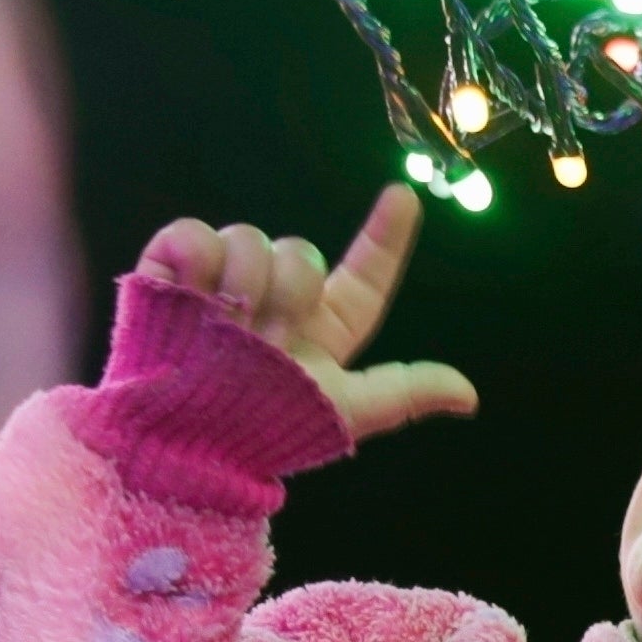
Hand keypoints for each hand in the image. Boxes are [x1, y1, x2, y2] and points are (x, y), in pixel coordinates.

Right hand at [133, 187, 479, 446]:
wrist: (184, 443)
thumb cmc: (263, 434)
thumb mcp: (343, 415)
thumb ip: (403, 393)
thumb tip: (470, 395)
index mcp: (319, 328)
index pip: (362, 278)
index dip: (386, 238)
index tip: (404, 198)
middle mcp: (274, 298)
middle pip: (301, 252)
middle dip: (287, 295)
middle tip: (265, 342)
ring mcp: (221, 281)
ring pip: (251, 238)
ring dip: (242, 286)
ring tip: (222, 330)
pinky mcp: (172, 271)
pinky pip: (195, 234)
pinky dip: (195, 258)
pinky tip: (192, 295)